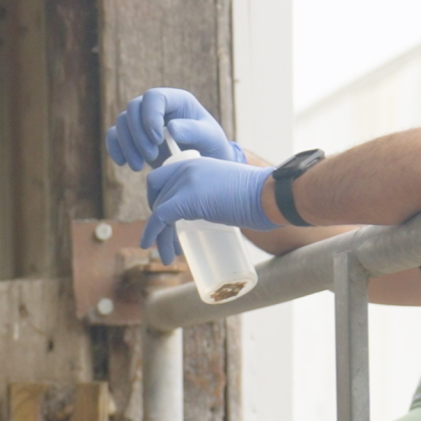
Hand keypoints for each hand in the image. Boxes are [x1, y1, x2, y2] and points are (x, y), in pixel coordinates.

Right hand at [107, 88, 243, 170]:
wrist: (201, 163)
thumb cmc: (211, 148)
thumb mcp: (210, 139)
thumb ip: (194, 131)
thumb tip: (171, 127)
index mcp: (176, 100)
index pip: (154, 97)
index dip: (150, 116)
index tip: (157, 141)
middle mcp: (157, 106)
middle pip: (133, 109)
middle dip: (138, 135)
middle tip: (150, 158)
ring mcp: (142, 120)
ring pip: (122, 122)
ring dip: (127, 145)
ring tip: (139, 167)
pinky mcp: (132, 136)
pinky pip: (114, 135)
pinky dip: (115, 149)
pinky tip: (123, 163)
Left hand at [141, 154, 275, 264]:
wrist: (270, 195)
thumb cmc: (259, 198)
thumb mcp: (226, 189)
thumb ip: (211, 194)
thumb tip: (209, 212)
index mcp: (195, 163)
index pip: (161, 177)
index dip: (157, 198)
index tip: (162, 219)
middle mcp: (186, 168)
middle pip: (157, 194)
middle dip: (157, 221)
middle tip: (166, 240)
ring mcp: (185, 182)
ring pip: (158, 210)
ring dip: (158, 236)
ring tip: (166, 257)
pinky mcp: (186, 198)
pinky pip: (159, 217)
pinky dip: (152, 233)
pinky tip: (150, 246)